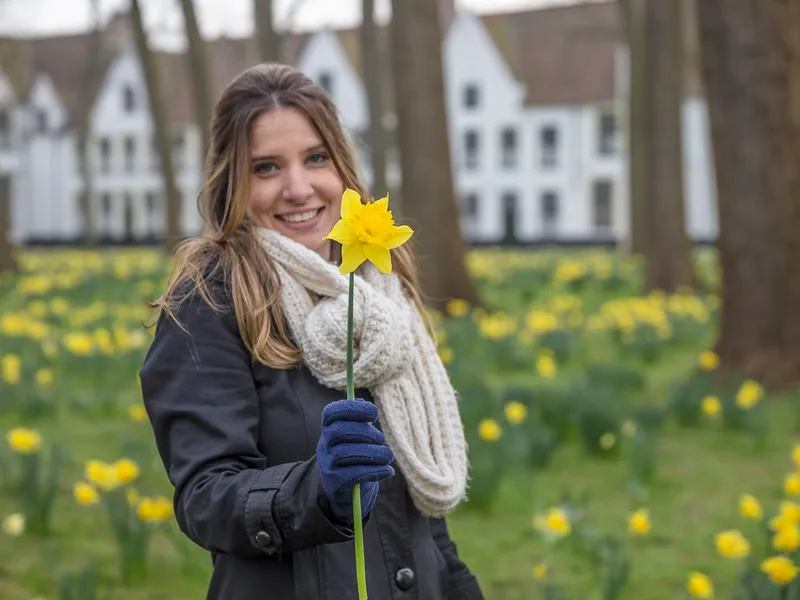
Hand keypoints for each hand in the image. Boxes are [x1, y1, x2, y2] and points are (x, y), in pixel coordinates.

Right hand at [317, 399, 394, 523]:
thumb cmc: (356, 455)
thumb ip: (360, 420)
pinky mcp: (334, 483)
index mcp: (329, 428)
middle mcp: (324, 444)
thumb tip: (362, 403)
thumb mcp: (358, 436)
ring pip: (344, 453)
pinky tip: (387, 470)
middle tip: (380, 439)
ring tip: (387, 456)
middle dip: (364, 432)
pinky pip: (351, 475)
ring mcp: (326, 464)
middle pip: (338, 431)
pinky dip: (373, 471)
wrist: (346, 489)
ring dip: (371, 453)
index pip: (331, 412)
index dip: (352, 409)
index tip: (374, 413)